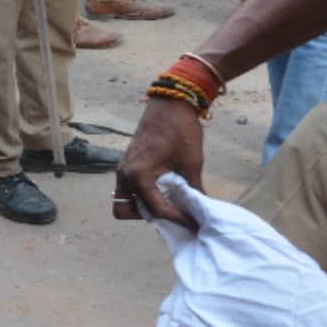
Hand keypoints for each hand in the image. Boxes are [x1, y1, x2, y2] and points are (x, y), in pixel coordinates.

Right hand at [113, 96, 206, 225]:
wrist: (171, 103)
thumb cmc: (181, 129)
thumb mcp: (191, 162)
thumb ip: (194, 189)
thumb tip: (202, 209)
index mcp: (138, 175)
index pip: (155, 209)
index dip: (177, 219)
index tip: (193, 223)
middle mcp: (125, 174)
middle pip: (126, 211)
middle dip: (150, 218)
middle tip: (174, 214)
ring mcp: (123, 168)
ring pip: (124, 201)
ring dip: (143, 208)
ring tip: (170, 205)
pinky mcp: (128, 164)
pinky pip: (129, 189)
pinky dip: (143, 196)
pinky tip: (165, 192)